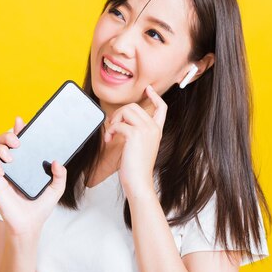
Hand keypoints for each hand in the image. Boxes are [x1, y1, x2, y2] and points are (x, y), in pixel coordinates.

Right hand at [0, 116, 67, 237]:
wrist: (30, 224)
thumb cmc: (40, 206)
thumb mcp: (56, 189)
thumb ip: (60, 175)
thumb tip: (57, 162)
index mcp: (26, 162)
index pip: (20, 140)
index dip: (19, 128)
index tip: (21, 121)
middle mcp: (13, 164)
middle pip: (4, 140)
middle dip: (8, 134)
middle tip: (17, 141)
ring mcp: (2, 171)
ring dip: (0, 147)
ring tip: (11, 156)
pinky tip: (2, 169)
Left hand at [104, 84, 166, 199]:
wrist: (139, 181)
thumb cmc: (137, 168)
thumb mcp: (141, 147)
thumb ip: (138, 134)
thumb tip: (124, 123)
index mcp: (157, 130)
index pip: (161, 108)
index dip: (155, 97)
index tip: (148, 89)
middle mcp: (153, 128)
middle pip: (135, 106)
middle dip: (120, 113)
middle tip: (113, 126)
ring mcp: (145, 130)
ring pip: (126, 110)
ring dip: (114, 120)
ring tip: (111, 133)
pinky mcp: (135, 135)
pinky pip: (118, 123)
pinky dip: (110, 130)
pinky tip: (109, 140)